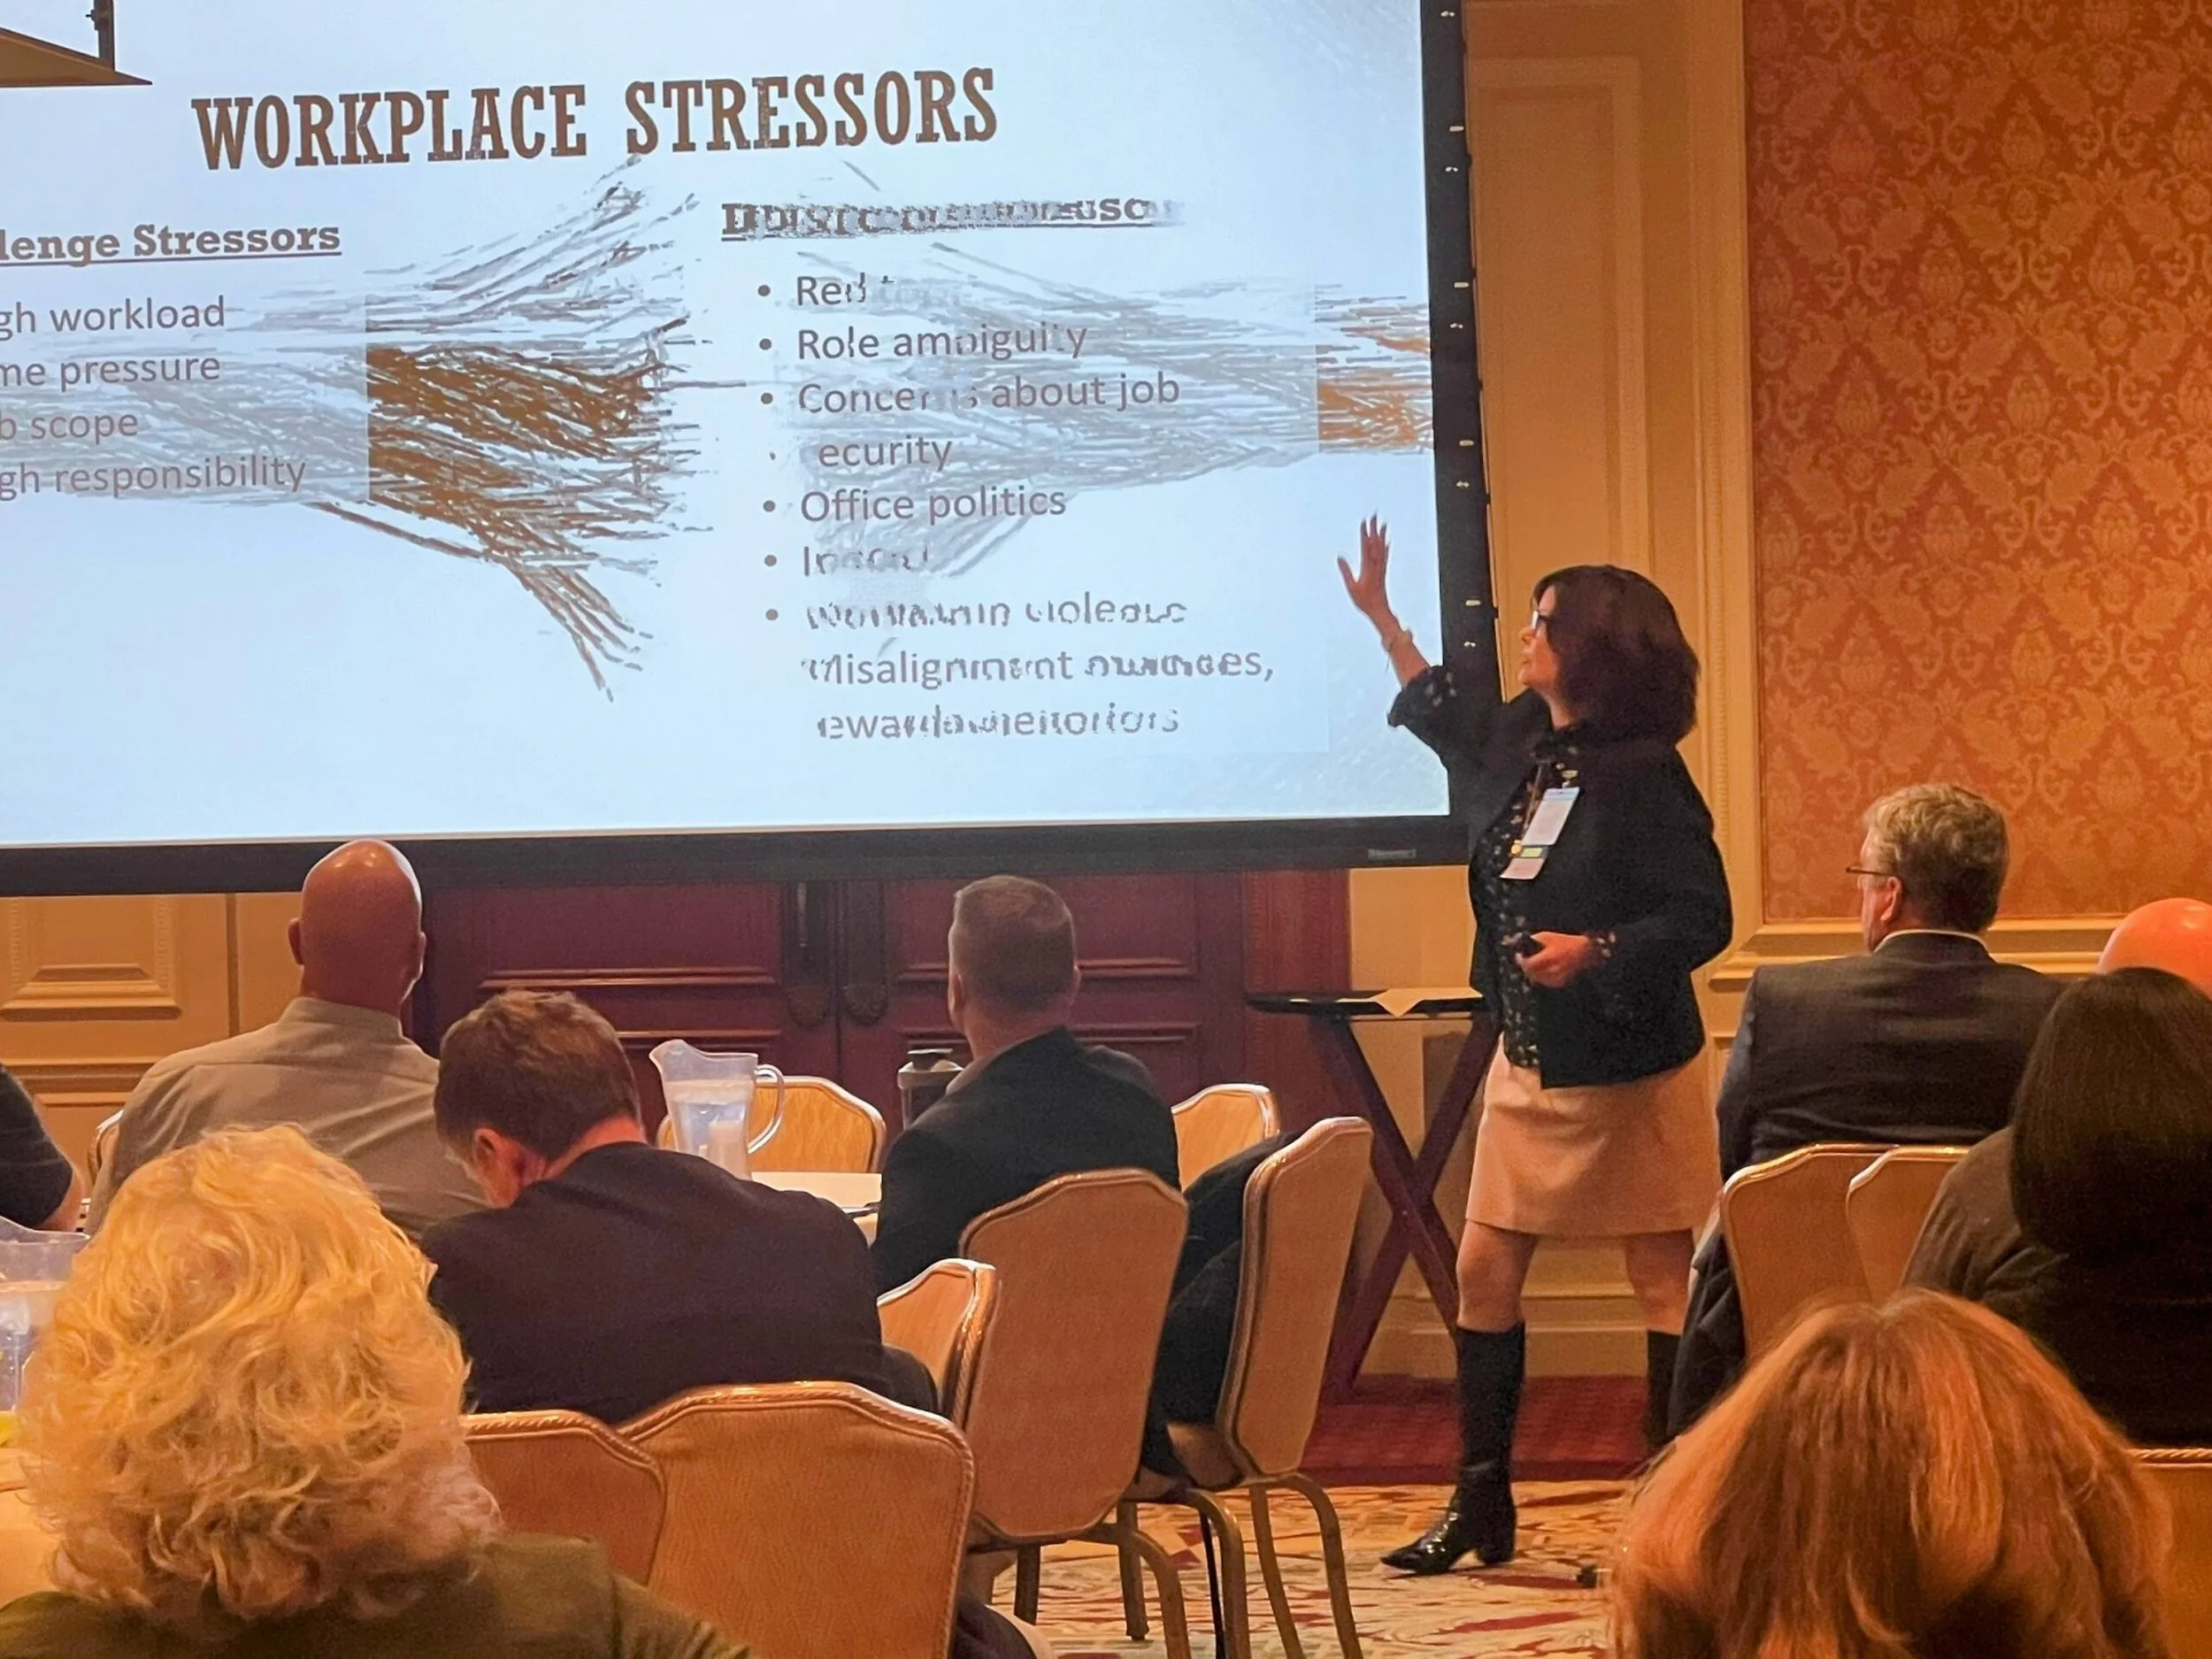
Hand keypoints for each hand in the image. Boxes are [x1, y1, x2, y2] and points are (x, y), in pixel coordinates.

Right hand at [1337, 516, 1395, 631]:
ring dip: (1381, 535)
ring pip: (1381, 548)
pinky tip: (1386, 541)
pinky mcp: (1383, 572)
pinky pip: (1385, 556)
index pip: (1366, 546)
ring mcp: (1380, 568)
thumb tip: (1340, 557)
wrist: (1380, 610)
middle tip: (1374, 515)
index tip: (1364, 522)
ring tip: (1382, 524)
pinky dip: (1385, 547)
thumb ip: (1346, 571)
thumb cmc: (1364, 601)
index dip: (1364, 534)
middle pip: (1375, 543)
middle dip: (1374, 529)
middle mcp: (1376, 565)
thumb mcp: (1352, 587)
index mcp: (1368, 567)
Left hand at [1517, 932, 1600, 988]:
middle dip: (1525, 966)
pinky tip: (1541, 970)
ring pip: (1537, 978)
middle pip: (1531, 973)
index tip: (1519, 955)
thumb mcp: (1547, 936)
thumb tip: (1520, 948)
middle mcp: (1554, 969)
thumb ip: (1533, 941)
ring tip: (1532, 964)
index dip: (1521, 960)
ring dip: (1532, 972)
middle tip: (1523, 960)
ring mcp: (1557, 978)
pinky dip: (1541, 976)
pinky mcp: (1560, 983)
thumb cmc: (1564, 942)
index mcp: (1550, 957)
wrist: (1584, 951)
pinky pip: (1544, 981)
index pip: (1529, 964)